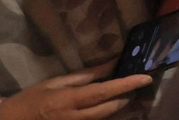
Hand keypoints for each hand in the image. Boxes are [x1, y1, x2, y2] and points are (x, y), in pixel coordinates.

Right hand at [0, 64, 152, 119]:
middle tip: (138, 83)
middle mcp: (75, 117)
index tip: (145, 77)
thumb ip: (86, 75)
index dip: (126, 84)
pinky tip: (112, 104)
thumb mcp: (57, 81)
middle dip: (127, 96)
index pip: (104, 91)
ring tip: (128, 92)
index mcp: (69, 100)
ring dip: (120, 106)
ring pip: (106, 118)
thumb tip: (112, 64)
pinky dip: (108, 114)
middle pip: (109, 108)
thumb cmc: (33, 98)